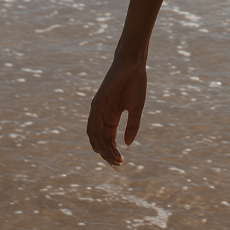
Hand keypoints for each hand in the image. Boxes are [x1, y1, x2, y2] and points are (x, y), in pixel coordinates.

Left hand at [86, 53, 146, 167]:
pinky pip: (93, 123)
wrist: (133, 65)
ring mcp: (99, 109)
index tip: (121, 162)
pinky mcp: (97, 103)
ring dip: (101, 148)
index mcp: (113, 117)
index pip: (109, 139)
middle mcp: (103, 115)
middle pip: (101, 140)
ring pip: (95, 135)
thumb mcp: (136, 109)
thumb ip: (132, 126)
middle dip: (108, 153)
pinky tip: (101, 146)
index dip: (114, 151)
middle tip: (116, 163)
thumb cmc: (135, 84)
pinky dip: (95, 136)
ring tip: (110, 158)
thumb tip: (127, 144)